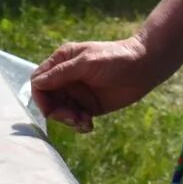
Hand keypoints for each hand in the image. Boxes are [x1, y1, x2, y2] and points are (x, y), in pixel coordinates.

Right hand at [30, 36, 164, 132]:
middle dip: (57, 112)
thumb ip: (62, 73)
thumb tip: (36, 84)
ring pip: (61, 112)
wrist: (145, 67)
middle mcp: (66, 78)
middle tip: (73, 118)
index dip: (40, 97)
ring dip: (69, 120)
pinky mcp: (90, 106)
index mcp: (61, 62)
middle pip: (48, 100)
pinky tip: (89, 125)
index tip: (51, 110)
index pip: (39, 81)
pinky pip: (76, 119)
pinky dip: (79, 125)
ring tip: (85, 122)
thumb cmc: (116, 58)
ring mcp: (78, 93)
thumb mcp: (87, 63)